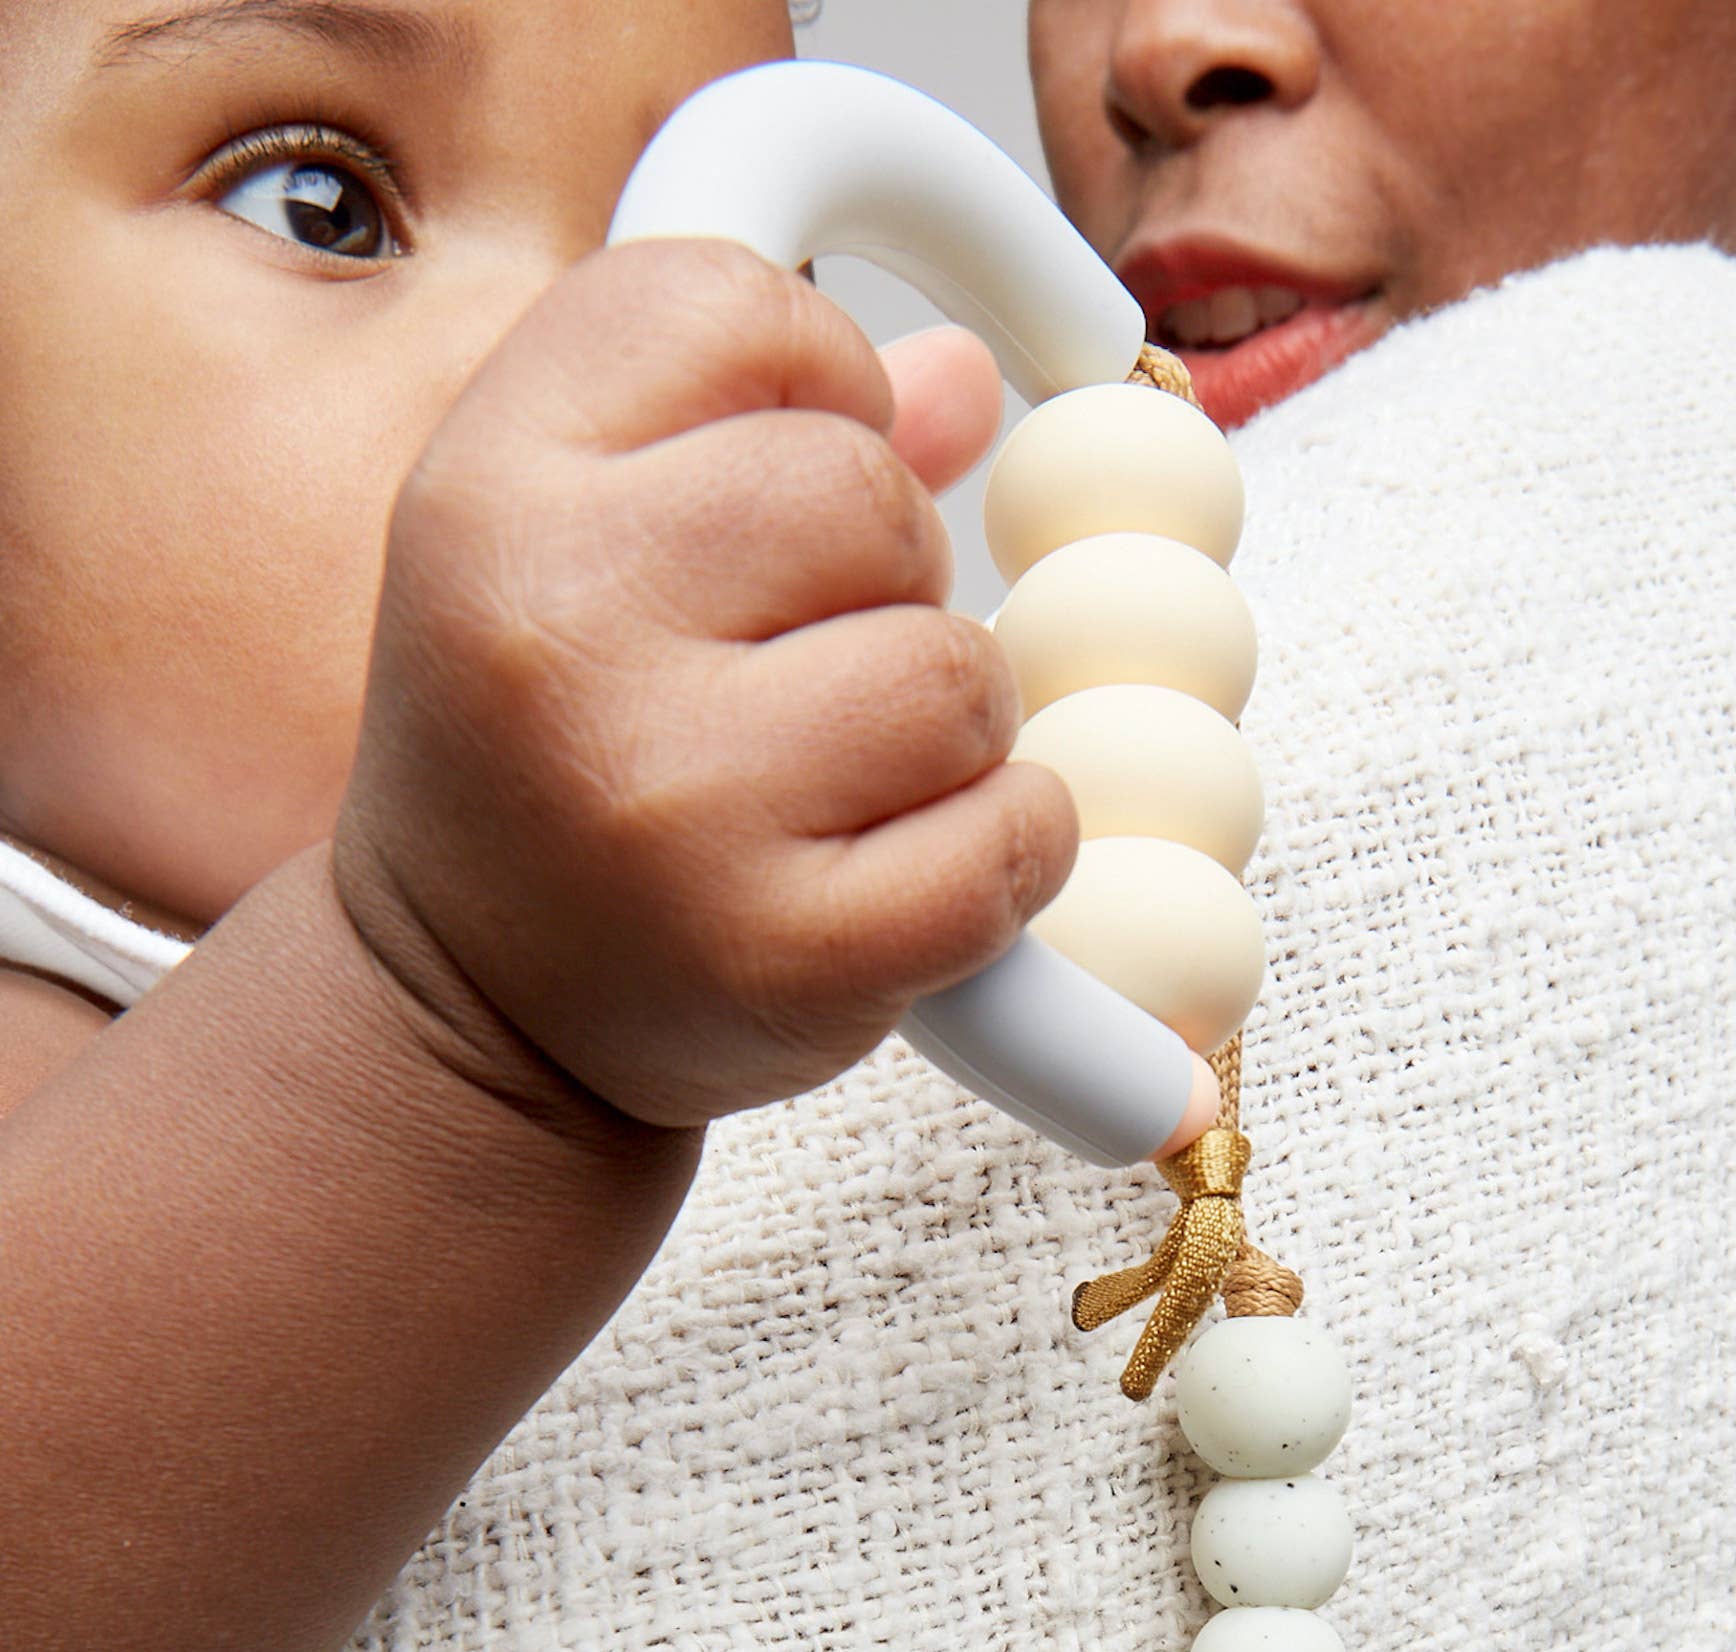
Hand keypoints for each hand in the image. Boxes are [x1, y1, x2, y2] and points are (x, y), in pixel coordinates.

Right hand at [333, 240, 1076, 1128]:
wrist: (473, 1009)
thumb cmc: (540, 763)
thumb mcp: (570, 557)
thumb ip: (753, 432)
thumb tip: (970, 376)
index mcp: (486, 491)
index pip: (729, 308)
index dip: (815, 375)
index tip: (794, 471)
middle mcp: (557, 633)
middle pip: (866, 489)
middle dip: (889, 569)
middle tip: (814, 658)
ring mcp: (671, 806)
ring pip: (954, 669)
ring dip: (950, 719)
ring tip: (849, 776)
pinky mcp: (783, 951)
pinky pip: (1010, 834)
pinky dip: (1011, 845)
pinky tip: (920, 862)